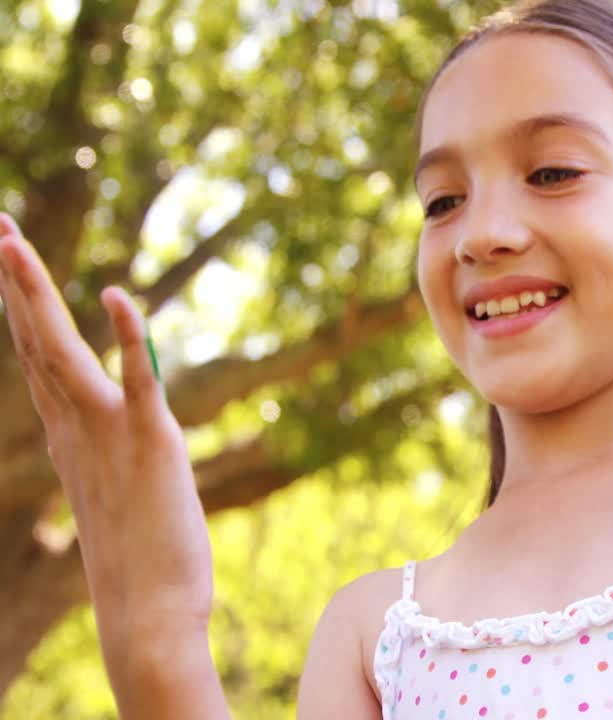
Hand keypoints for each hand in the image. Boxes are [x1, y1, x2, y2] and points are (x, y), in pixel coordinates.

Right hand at [0, 214, 213, 686]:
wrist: (149, 612)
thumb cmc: (137, 560)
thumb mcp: (112, 490)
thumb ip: (104, 453)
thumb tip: (103, 441)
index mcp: (68, 433)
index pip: (37, 354)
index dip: (21, 304)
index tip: (6, 256)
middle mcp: (76, 426)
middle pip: (36, 340)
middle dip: (16, 282)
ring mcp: (109, 432)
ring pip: (64, 351)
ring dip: (40, 296)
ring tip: (11, 240)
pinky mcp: (152, 442)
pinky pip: (138, 382)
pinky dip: (129, 339)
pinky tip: (122, 297)